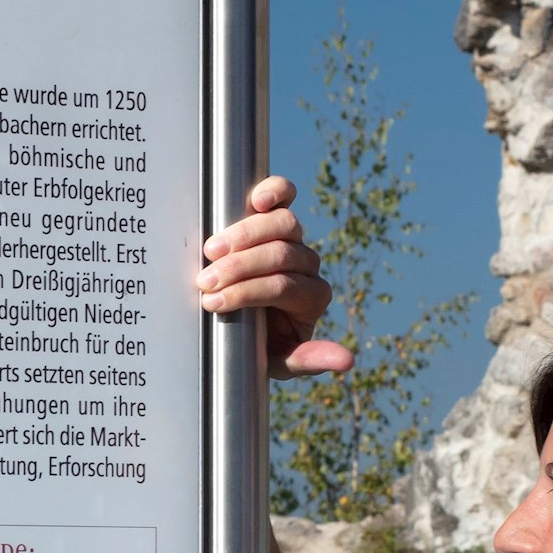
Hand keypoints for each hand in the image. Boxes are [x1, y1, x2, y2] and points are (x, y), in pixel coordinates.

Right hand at [196, 174, 351, 379]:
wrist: (241, 325)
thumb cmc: (260, 345)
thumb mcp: (281, 361)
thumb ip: (308, 360)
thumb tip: (346, 361)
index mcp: (313, 298)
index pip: (283, 287)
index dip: (247, 292)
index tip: (212, 303)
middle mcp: (308, 266)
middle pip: (282, 254)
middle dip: (240, 268)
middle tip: (206, 281)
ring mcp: (294, 238)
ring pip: (284, 224)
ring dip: (245, 234)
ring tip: (212, 250)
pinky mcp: (276, 216)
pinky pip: (285, 196)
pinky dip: (274, 191)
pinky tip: (258, 199)